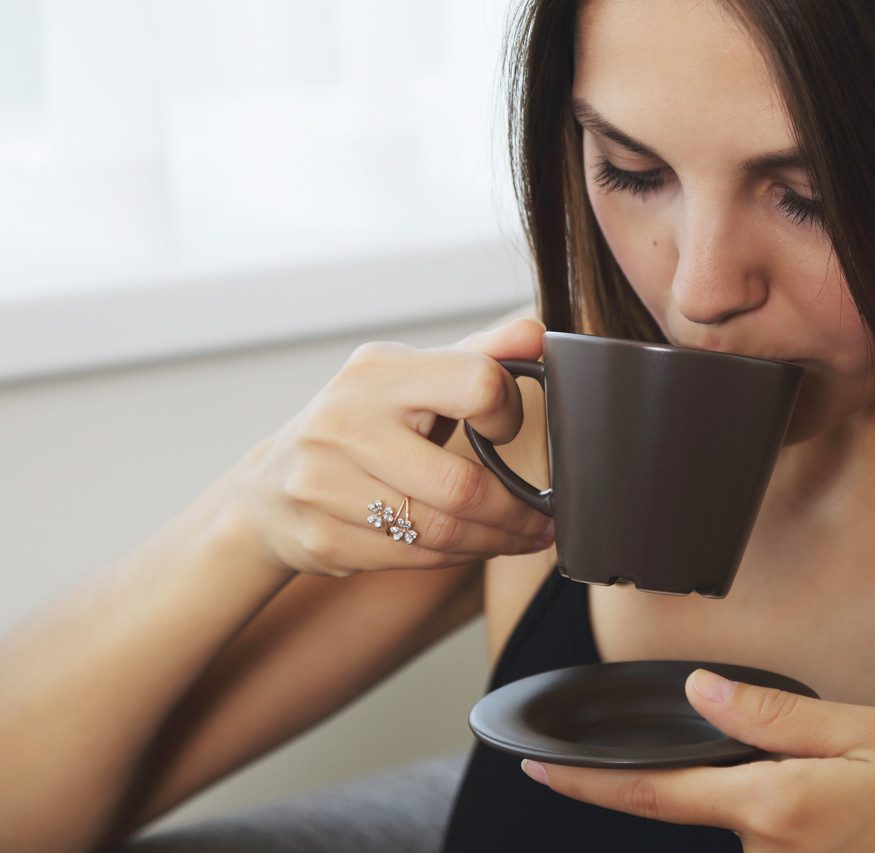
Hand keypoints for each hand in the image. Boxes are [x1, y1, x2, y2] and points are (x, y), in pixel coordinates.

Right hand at [230, 317, 554, 576]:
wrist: (269, 487)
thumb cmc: (360, 423)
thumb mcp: (409, 377)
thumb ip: (479, 356)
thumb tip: (538, 332)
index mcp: (377, 372)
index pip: (476, 385)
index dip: (508, 412)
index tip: (510, 430)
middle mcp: (345, 424)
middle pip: (460, 485)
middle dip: (514, 511)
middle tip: (541, 519)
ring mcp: (326, 485)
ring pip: (441, 532)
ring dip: (495, 541)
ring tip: (521, 537)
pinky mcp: (325, 539)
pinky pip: (415, 558)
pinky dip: (457, 557)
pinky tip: (475, 548)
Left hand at [525, 669, 874, 851]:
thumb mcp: (868, 732)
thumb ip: (774, 717)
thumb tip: (702, 693)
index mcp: (774, 806)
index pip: (655, 792)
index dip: (587, 783)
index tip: (536, 768)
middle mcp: (766, 851)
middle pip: (712, 795)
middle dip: (741, 763)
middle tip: (835, 760)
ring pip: (751, 816)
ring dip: (783, 791)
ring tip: (863, 791)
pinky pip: (778, 836)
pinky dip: (800, 813)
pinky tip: (859, 813)